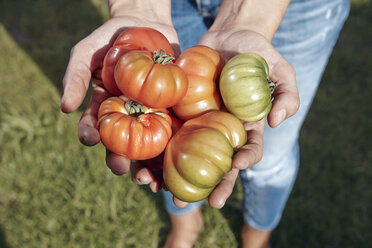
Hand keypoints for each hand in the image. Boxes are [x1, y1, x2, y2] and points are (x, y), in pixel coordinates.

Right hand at [61, 2, 178, 186]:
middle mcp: (126, 113)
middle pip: (121, 142)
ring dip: (145, 163)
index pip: (95, 125)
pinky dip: (171, 146)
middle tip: (120, 169)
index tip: (89, 139)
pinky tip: (172, 159)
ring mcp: (150, 112)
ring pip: (147, 143)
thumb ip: (75, 78)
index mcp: (104, 105)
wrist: (145, 23)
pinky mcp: (171, 108)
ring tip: (148, 178)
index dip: (90, 134)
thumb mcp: (86, 52)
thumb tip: (64, 108)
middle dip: (118, 159)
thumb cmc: (110, 38)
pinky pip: (171, 128)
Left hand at [173, 29, 298, 208]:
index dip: (245, 160)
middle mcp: (222, 130)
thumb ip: (286, 94)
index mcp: (246, 126)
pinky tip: (149, 162)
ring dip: (178, 175)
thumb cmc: (258, 55)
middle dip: (212, 185)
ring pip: (190, 154)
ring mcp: (201, 122)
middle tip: (202, 204)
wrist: (228, 38)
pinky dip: (161, 147)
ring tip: (164, 191)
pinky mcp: (182, 111)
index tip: (237, 166)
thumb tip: (276, 122)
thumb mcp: (279, 70)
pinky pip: (171, 130)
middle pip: (217, 163)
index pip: (248, 150)